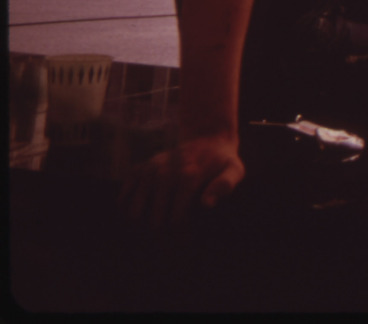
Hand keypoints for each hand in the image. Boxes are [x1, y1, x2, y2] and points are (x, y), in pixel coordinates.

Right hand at [118, 133, 244, 227]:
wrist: (206, 138)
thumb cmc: (222, 160)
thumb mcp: (234, 169)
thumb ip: (225, 185)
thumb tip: (207, 204)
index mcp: (188, 176)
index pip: (176, 219)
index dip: (180, 236)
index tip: (186, 239)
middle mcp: (164, 173)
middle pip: (154, 221)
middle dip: (163, 236)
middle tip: (172, 239)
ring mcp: (148, 171)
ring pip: (133, 214)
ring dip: (143, 228)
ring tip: (158, 229)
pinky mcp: (138, 170)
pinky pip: (122, 199)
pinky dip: (128, 212)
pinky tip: (145, 214)